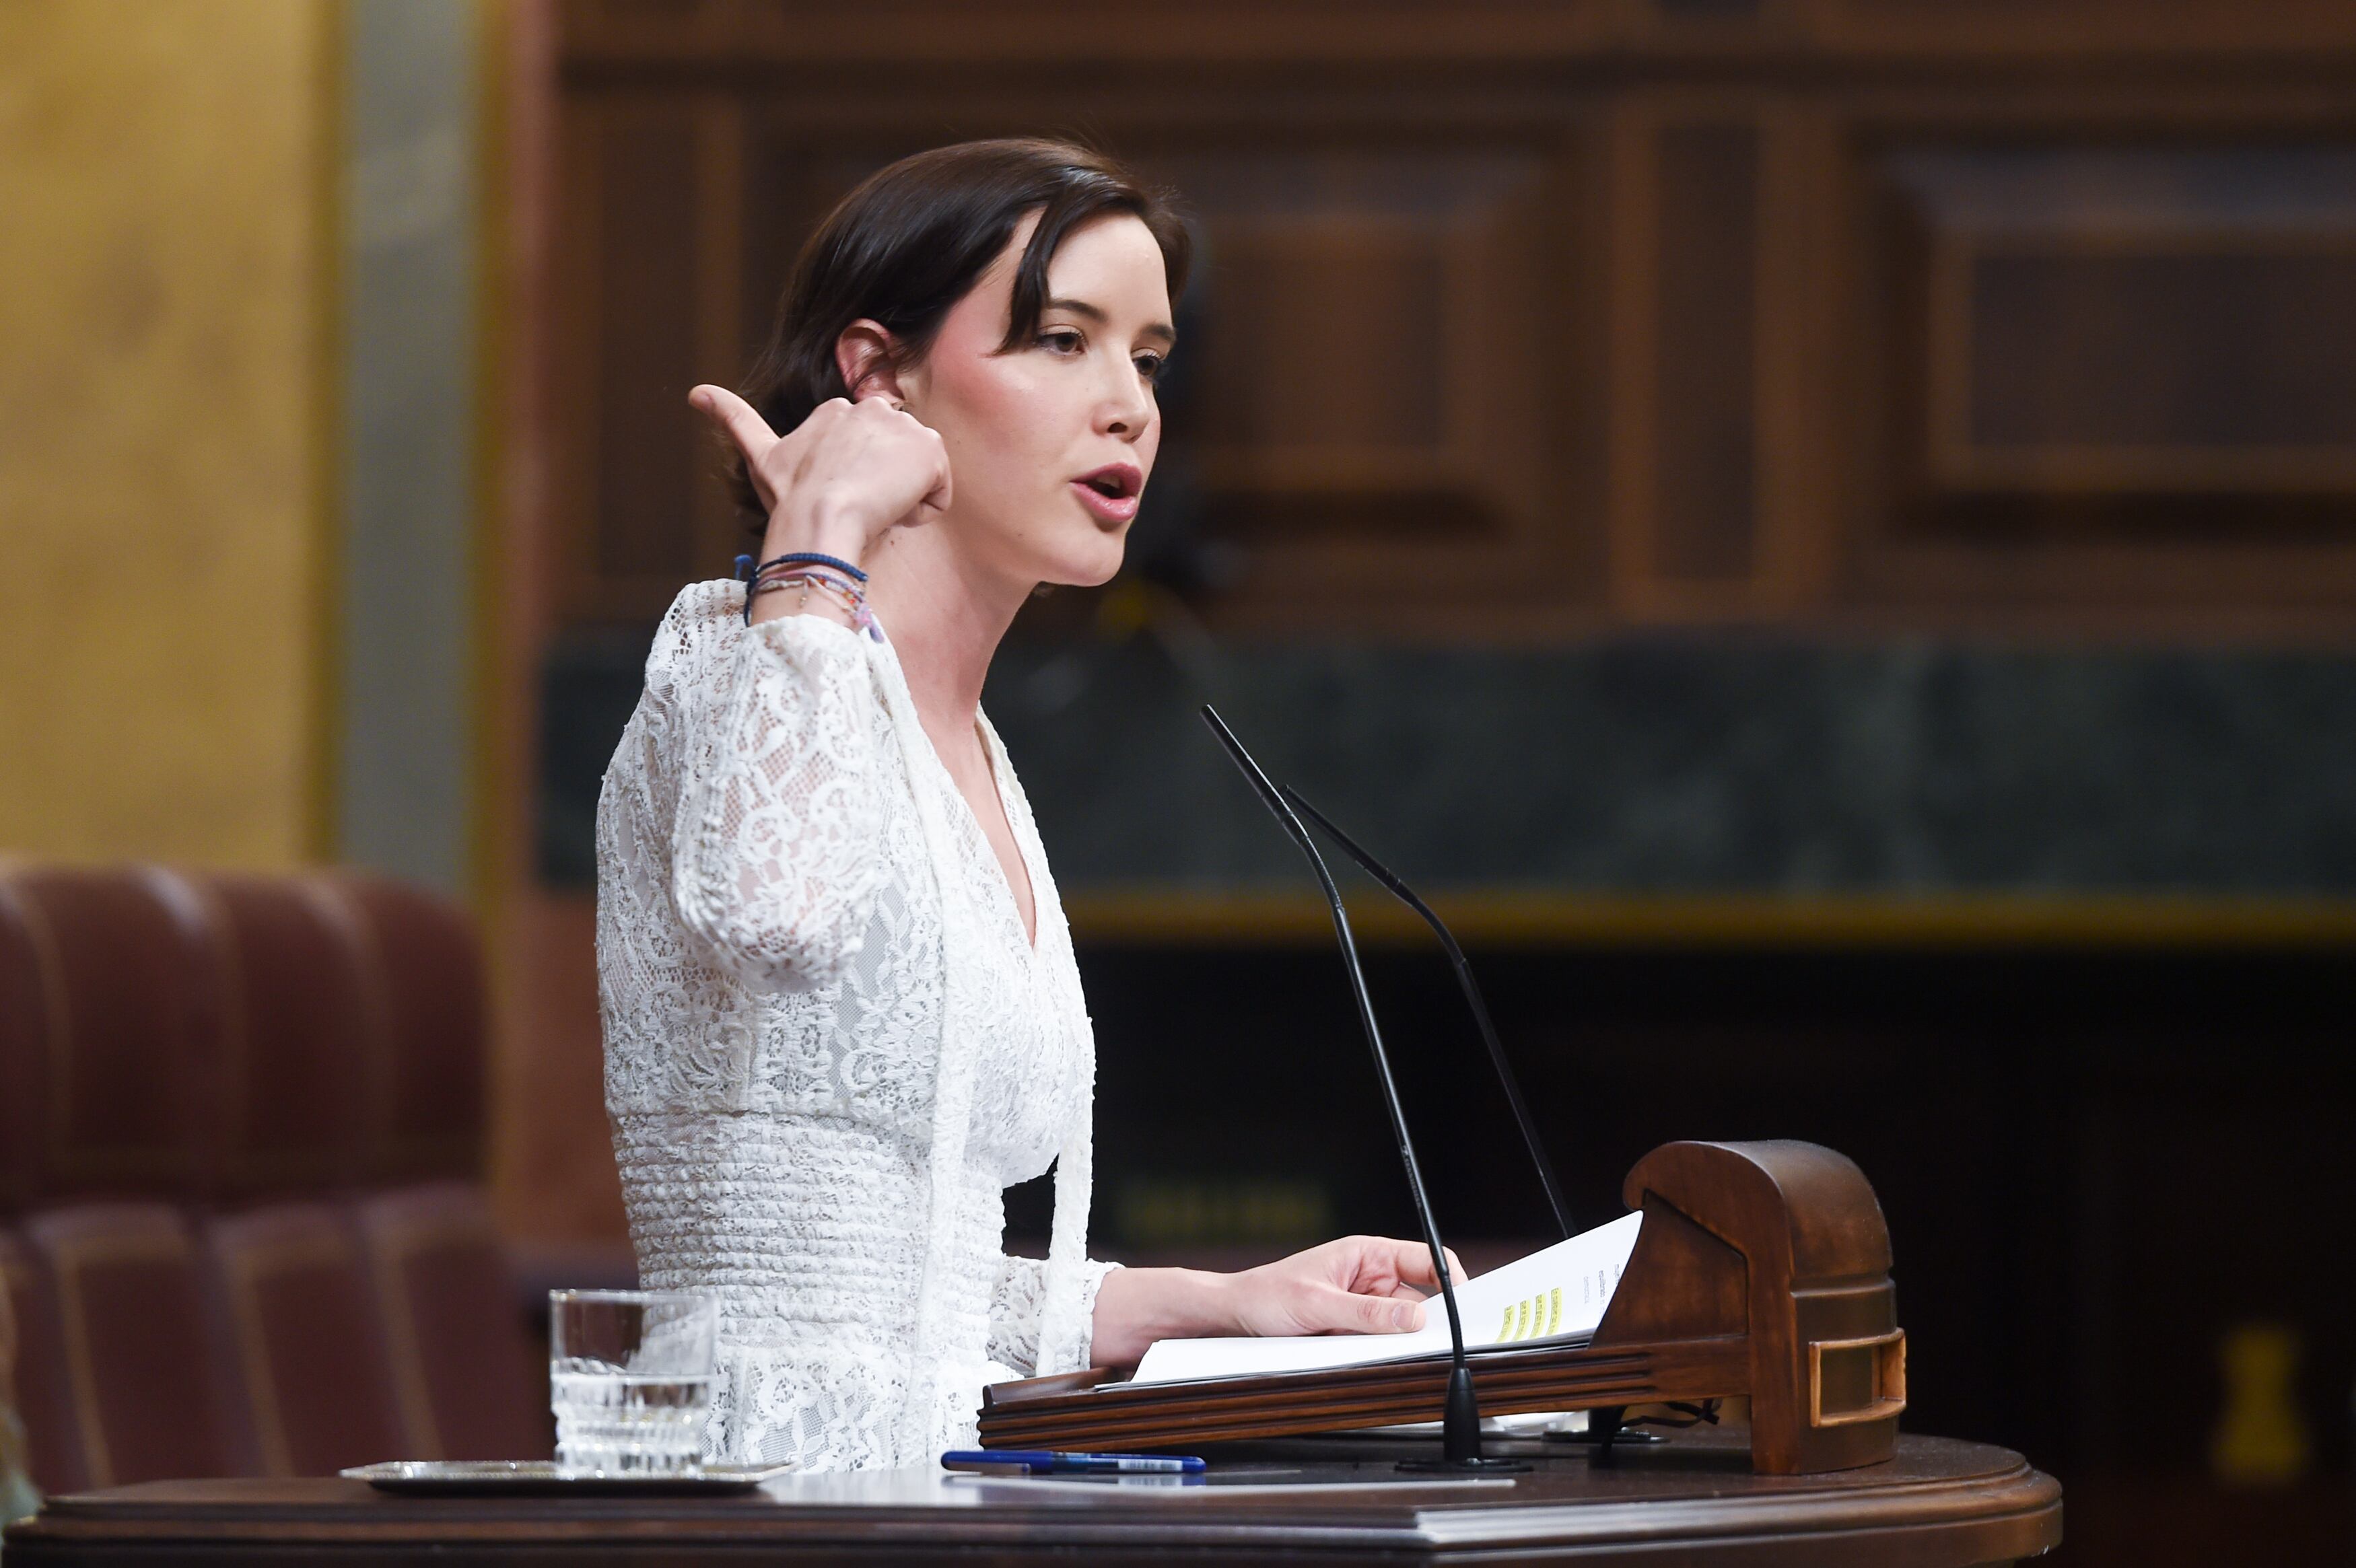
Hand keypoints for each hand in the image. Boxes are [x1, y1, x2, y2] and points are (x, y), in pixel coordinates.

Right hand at [689, 385, 950, 568]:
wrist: (820, 518)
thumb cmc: (790, 498)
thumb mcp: (760, 456)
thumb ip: (732, 419)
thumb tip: (695, 391)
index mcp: (837, 410)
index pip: (866, 450)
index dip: (854, 480)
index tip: (835, 495)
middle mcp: (872, 408)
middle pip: (894, 460)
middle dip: (879, 486)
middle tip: (852, 505)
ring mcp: (903, 426)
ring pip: (916, 474)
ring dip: (900, 498)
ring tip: (871, 510)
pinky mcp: (929, 449)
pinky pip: (939, 490)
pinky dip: (923, 509)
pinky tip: (894, 513)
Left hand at [1224, 1235, 1465, 1337]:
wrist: (1236, 1318)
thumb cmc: (1268, 1295)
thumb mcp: (1318, 1303)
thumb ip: (1368, 1312)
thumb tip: (1415, 1318)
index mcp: (1369, 1255)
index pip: (1427, 1260)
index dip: (1451, 1281)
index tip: (1464, 1310)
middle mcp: (1373, 1279)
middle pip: (1420, 1300)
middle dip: (1427, 1323)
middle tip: (1435, 1345)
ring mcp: (1366, 1308)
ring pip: (1401, 1328)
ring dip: (1399, 1342)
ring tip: (1388, 1353)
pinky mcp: (1355, 1332)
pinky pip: (1381, 1344)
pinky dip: (1381, 1354)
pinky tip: (1371, 1360)